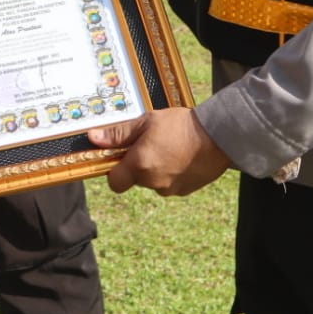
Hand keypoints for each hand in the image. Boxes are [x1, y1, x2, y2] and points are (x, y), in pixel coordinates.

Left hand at [87, 109, 231, 196]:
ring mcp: (170, 189)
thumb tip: (94, 138)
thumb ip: (118, 134)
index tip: (121, 157)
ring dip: (156, 169)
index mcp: (139, 165)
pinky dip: (172, 173)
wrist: (218, 136)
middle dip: (139, 164)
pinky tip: (182, 156)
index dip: (115, 170)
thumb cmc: (181, 125)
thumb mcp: (146, 122)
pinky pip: (170, 184)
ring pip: (153, 182)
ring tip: (170, 147)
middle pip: (135, 179)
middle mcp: (152, 182)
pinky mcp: (185, 191)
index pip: (114, 182)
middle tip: (151, 143)